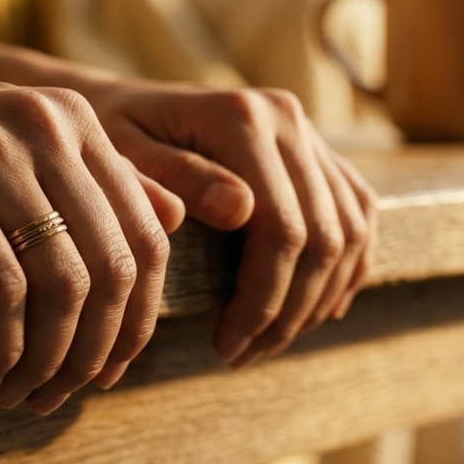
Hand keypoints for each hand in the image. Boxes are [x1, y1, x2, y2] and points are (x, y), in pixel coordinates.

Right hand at [0, 67, 182, 413]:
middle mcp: (44, 123)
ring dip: (45, 362)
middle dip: (92, 354)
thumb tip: (173, 223)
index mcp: (71, 120)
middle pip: (113, 270)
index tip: (97, 374)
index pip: (146, 239)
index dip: (133, 324)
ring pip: (63, 285)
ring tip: (12, 396)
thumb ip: (83, 185)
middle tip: (49, 399)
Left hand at [85, 79, 376, 366]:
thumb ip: (174, 177)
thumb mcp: (120, 156)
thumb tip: (239, 210)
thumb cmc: (106, 140)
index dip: (261, 301)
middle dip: (288, 312)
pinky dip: (345, 270)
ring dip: (316, 301)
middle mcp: (286, 117)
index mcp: (240, 116)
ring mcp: (308, 132)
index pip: (281, 229)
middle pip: (323, 239)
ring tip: (266, 343)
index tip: (224, 347)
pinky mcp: (319, 152)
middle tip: (242, 356)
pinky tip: (313, 311)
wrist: (113, 106)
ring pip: (349, 235)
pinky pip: (357, 217)